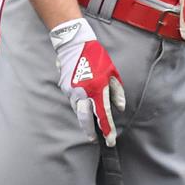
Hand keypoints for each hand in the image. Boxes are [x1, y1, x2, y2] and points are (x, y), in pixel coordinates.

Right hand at [50, 17, 124, 145]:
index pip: (104, 115)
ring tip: (90, 125)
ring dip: (84, 119)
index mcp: (97, 89)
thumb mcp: (112, 72)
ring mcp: (72, 91)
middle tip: (94, 140)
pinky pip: (73, 101)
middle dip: (90, 132)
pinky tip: (83, 105)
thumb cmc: (96, 57)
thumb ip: (117, 92)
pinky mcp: (65, 87)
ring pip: (77, 111)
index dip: (108, 130)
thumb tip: (119, 108)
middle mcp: (83, 93)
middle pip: (85, 119)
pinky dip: (78, 106)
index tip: (110, 140)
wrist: (74, 44)